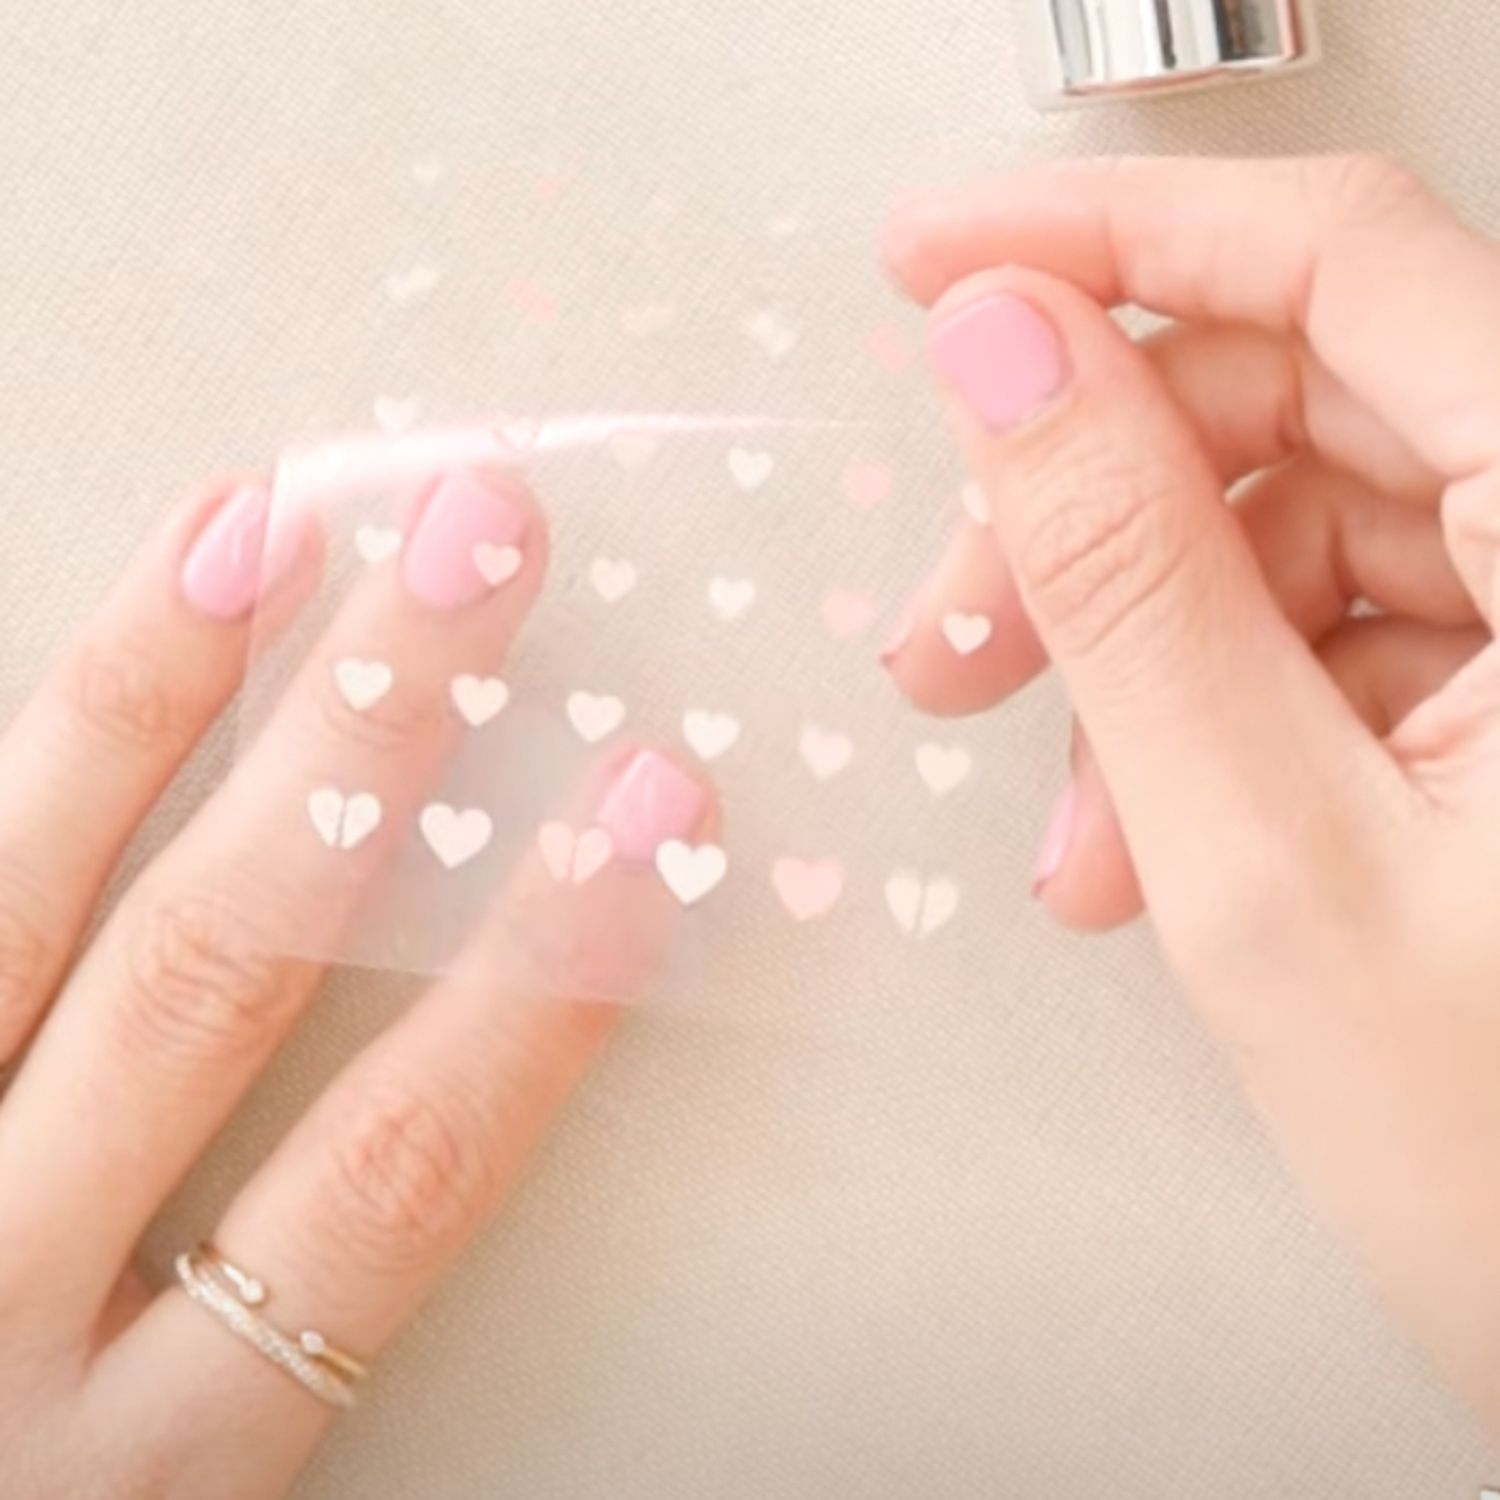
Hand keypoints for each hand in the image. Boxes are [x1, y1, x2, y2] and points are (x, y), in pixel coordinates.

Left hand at [0, 468, 712, 1498]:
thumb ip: (269, 1389)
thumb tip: (414, 1145)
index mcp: (141, 1466)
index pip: (400, 1169)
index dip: (546, 975)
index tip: (657, 809)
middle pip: (220, 973)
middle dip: (369, 740)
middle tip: (478, 550)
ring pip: (6, 910)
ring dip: (138, 706)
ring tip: (250, 524)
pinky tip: (45, 674)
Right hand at [883, 155, 1499, 1429]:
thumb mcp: (1270, 866)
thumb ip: (1128, 586)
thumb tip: (1012, 364)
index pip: (1339, 263)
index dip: (1115, 233)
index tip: (945, 258)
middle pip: (1293, 406)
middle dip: (1083, 511)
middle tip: (954, 622)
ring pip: (1288, 534)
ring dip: (1130, 651)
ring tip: (1067, 806)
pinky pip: (1325, 634)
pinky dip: (1202, 716)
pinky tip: (1148, 832)